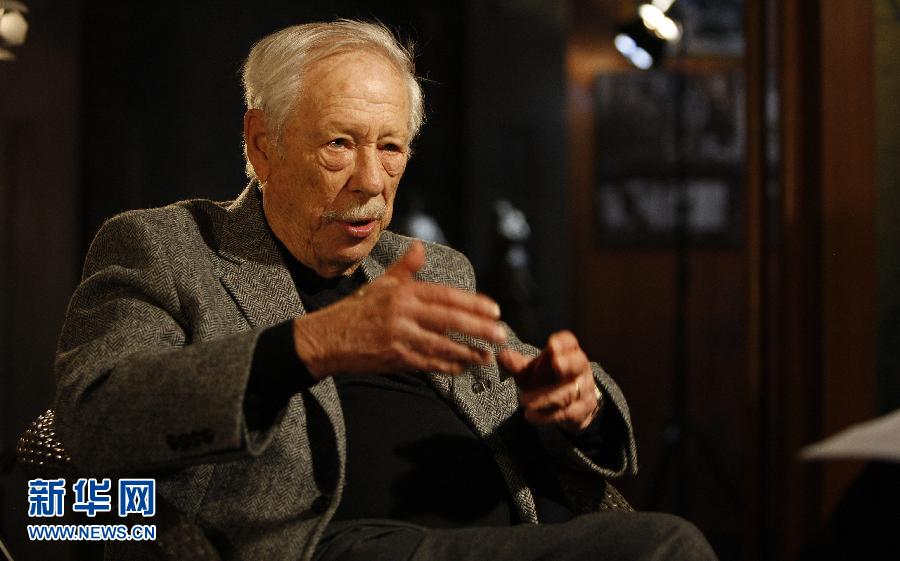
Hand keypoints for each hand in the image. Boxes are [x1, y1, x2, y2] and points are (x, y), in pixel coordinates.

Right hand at [292, 241, 505, 377]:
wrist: (324, 339)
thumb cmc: (354, 311)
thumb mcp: (380, 285)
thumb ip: (405, 269)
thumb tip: (420, 247)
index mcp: (402, 292)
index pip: (446, 296)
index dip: (473, 303)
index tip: (494, 309)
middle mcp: (402, 313)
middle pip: (449, 320)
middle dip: (479, 328)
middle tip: (501, 333)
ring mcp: (399, 337)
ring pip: (442, 345)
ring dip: (468, 351)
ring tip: (487, 355)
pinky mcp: (394, 358)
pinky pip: (428, 363)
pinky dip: (447, 366)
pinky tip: (462, 367)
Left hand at [498, 330, 601, 432]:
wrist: (568, 408)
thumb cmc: (547, 381)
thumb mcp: (531, 372)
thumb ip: (517, 364)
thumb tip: (501, 355)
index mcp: (568, 354)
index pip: (570, 343)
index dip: (563, 343)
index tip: (552, 344)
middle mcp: (580, 370)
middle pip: (579, 364)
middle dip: (568, 363)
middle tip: (556, 362)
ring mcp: (583, 391)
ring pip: (568, 392)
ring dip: (545, 397)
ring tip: (524, 400)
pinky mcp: (581, 412)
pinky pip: (566, 413)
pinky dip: (547, 416)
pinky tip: (531, 415)